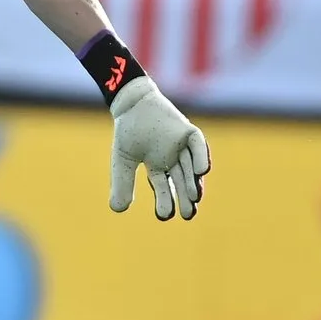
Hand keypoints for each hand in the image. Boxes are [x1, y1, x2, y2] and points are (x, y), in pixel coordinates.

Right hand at [109, 77, 210, 220]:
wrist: (131, 104)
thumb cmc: (127, 131)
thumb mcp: (122, 161)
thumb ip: (122, 183)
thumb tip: (118, 210)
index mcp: (157, 166)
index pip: (163, 187)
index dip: (165, 201)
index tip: (164, 216)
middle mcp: (173, 158)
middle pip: (181, 181)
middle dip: (185, 197)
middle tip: (188, 215)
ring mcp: (182, 146)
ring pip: (191, 168)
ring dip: (194, 182)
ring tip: (194, 198)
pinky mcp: (188, 132)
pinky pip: (198, 145)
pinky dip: (202, 157)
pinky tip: (202, 172)